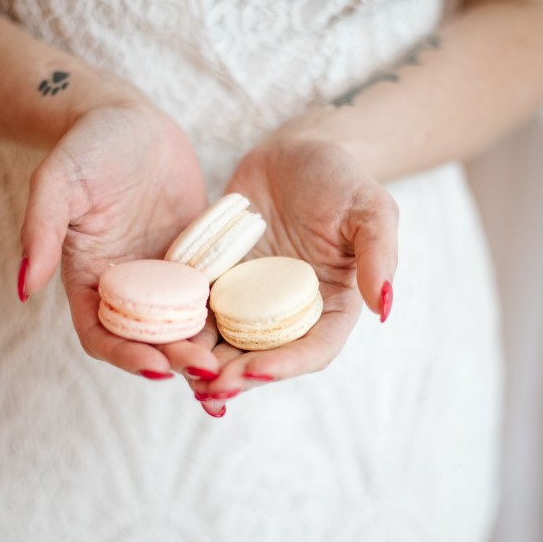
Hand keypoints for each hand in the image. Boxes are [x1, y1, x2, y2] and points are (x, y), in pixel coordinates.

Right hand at [18, 100, 220, 378]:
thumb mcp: (57, 180)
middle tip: (205, 370)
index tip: (155, 368)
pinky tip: (254, 323)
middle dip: (174, 358)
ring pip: (184, 325)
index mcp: (89, 280)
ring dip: (204, 346)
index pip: (101, 334)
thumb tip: (23, 287)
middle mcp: (126, 287)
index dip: (125, 357)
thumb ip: (39, 229)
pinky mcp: (196, 260)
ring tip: (231, 360)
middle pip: (147, 340)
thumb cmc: (87, 147)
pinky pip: (213, 293)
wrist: (129, 120)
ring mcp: (164, 276)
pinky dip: (228, 313)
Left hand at [190, 136, 398, 411]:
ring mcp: (249, 300)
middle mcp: (288, 314)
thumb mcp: (372, 209)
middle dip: (235, 377)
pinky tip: (157, 339)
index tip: (256, 372)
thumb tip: (384, 307)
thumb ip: (379, 256)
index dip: (284, 366)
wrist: (296, 152)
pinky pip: (196, 311)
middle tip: (207, 389)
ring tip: (177, 374)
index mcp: (330, 308)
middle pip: (263, 358)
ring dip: (201, 364)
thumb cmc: (343, 178)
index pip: (312, 350)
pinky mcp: (217, 281)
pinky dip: (180, 329)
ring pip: (225, 343)